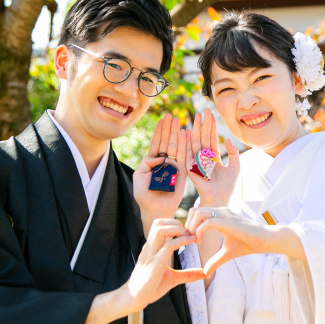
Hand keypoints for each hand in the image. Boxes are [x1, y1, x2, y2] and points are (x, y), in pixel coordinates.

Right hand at [123, 219, 203, 310]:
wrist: (134, 299)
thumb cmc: (150, 288)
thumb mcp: (172, 278)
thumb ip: (187, 274)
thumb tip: (204, 274)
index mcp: (153, 248)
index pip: (160, 225)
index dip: (175, 224)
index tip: (189, 233)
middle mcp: (150, 248)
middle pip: (159, 222)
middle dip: (176, 223)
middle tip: (189, 233)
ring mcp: (151, 254)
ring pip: (160, 229)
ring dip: (177, 229)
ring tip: (189, 236)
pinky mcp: (155, 264)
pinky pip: (168, 246)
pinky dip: (181, 241)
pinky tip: (191, 242)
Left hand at [134, 114, 190, 232]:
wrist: (155, 208)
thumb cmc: (144, 194)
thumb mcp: (140, 175)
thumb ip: (147, 162)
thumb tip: (158, 156)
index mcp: (153, 161)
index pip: (157, 143)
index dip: (159, 131)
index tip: (162, 120)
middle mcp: (165, 161)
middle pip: (167, 141)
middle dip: (168, 128)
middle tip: (171, 115)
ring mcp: (174, 165)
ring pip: (175, 146)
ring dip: (176, 133)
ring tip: (177, 120)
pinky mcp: (182, 171)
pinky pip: (183, 156)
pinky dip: (184, 145)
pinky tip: (185, 134)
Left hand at [184, 207, 305, 276]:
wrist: (266, 240)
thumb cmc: (249, 243)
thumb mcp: (227, 253)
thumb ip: (215, 260)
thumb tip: (205, 272)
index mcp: (220, 215)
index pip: (197, 212)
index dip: (190, 225)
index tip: (190, 240)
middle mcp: (221, 212)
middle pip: (194, 210)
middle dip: (188, 225)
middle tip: (190, 240)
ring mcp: (225, 215)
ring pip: (199, 213)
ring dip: (192, 227)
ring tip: (194, 240)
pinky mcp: (229, 222)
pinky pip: (208, 222)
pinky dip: (200, 231)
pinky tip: (200, 241)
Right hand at [186, 109, 239, 207]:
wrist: (220, 199)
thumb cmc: (228, 186)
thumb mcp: (236, 166)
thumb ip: (233, 152)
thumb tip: (228, 139)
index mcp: (214, 157)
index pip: (212, 138)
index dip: (212, 127)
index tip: (211, 114)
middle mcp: (204, 158)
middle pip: (204, 137)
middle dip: (204, 124)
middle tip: (203, 111)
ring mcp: (197, 162)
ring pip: (196, 142)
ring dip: (196, 129)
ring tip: (196, 117)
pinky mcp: (191, 168)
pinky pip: (187, 153)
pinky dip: (186, 142)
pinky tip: (186, 132)